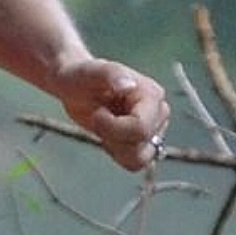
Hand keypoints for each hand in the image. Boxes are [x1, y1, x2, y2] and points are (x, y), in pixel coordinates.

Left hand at [62, 55, 168, 173]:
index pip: (141, 128)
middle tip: (98, 117)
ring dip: (115, 148)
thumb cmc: (84, 76)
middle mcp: (159, 114)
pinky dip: (117, 154)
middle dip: (112, 136)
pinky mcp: (145, 143)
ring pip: (140, 159)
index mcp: (152, 95)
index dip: (113, 127)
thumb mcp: (93, 72)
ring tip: (104, 128)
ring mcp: (154, 130)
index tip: (97, 113)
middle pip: (141, 145)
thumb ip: (112, 75)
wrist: (76, 87)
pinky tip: (107, 137)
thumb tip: (129, 85)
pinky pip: (135, 163)